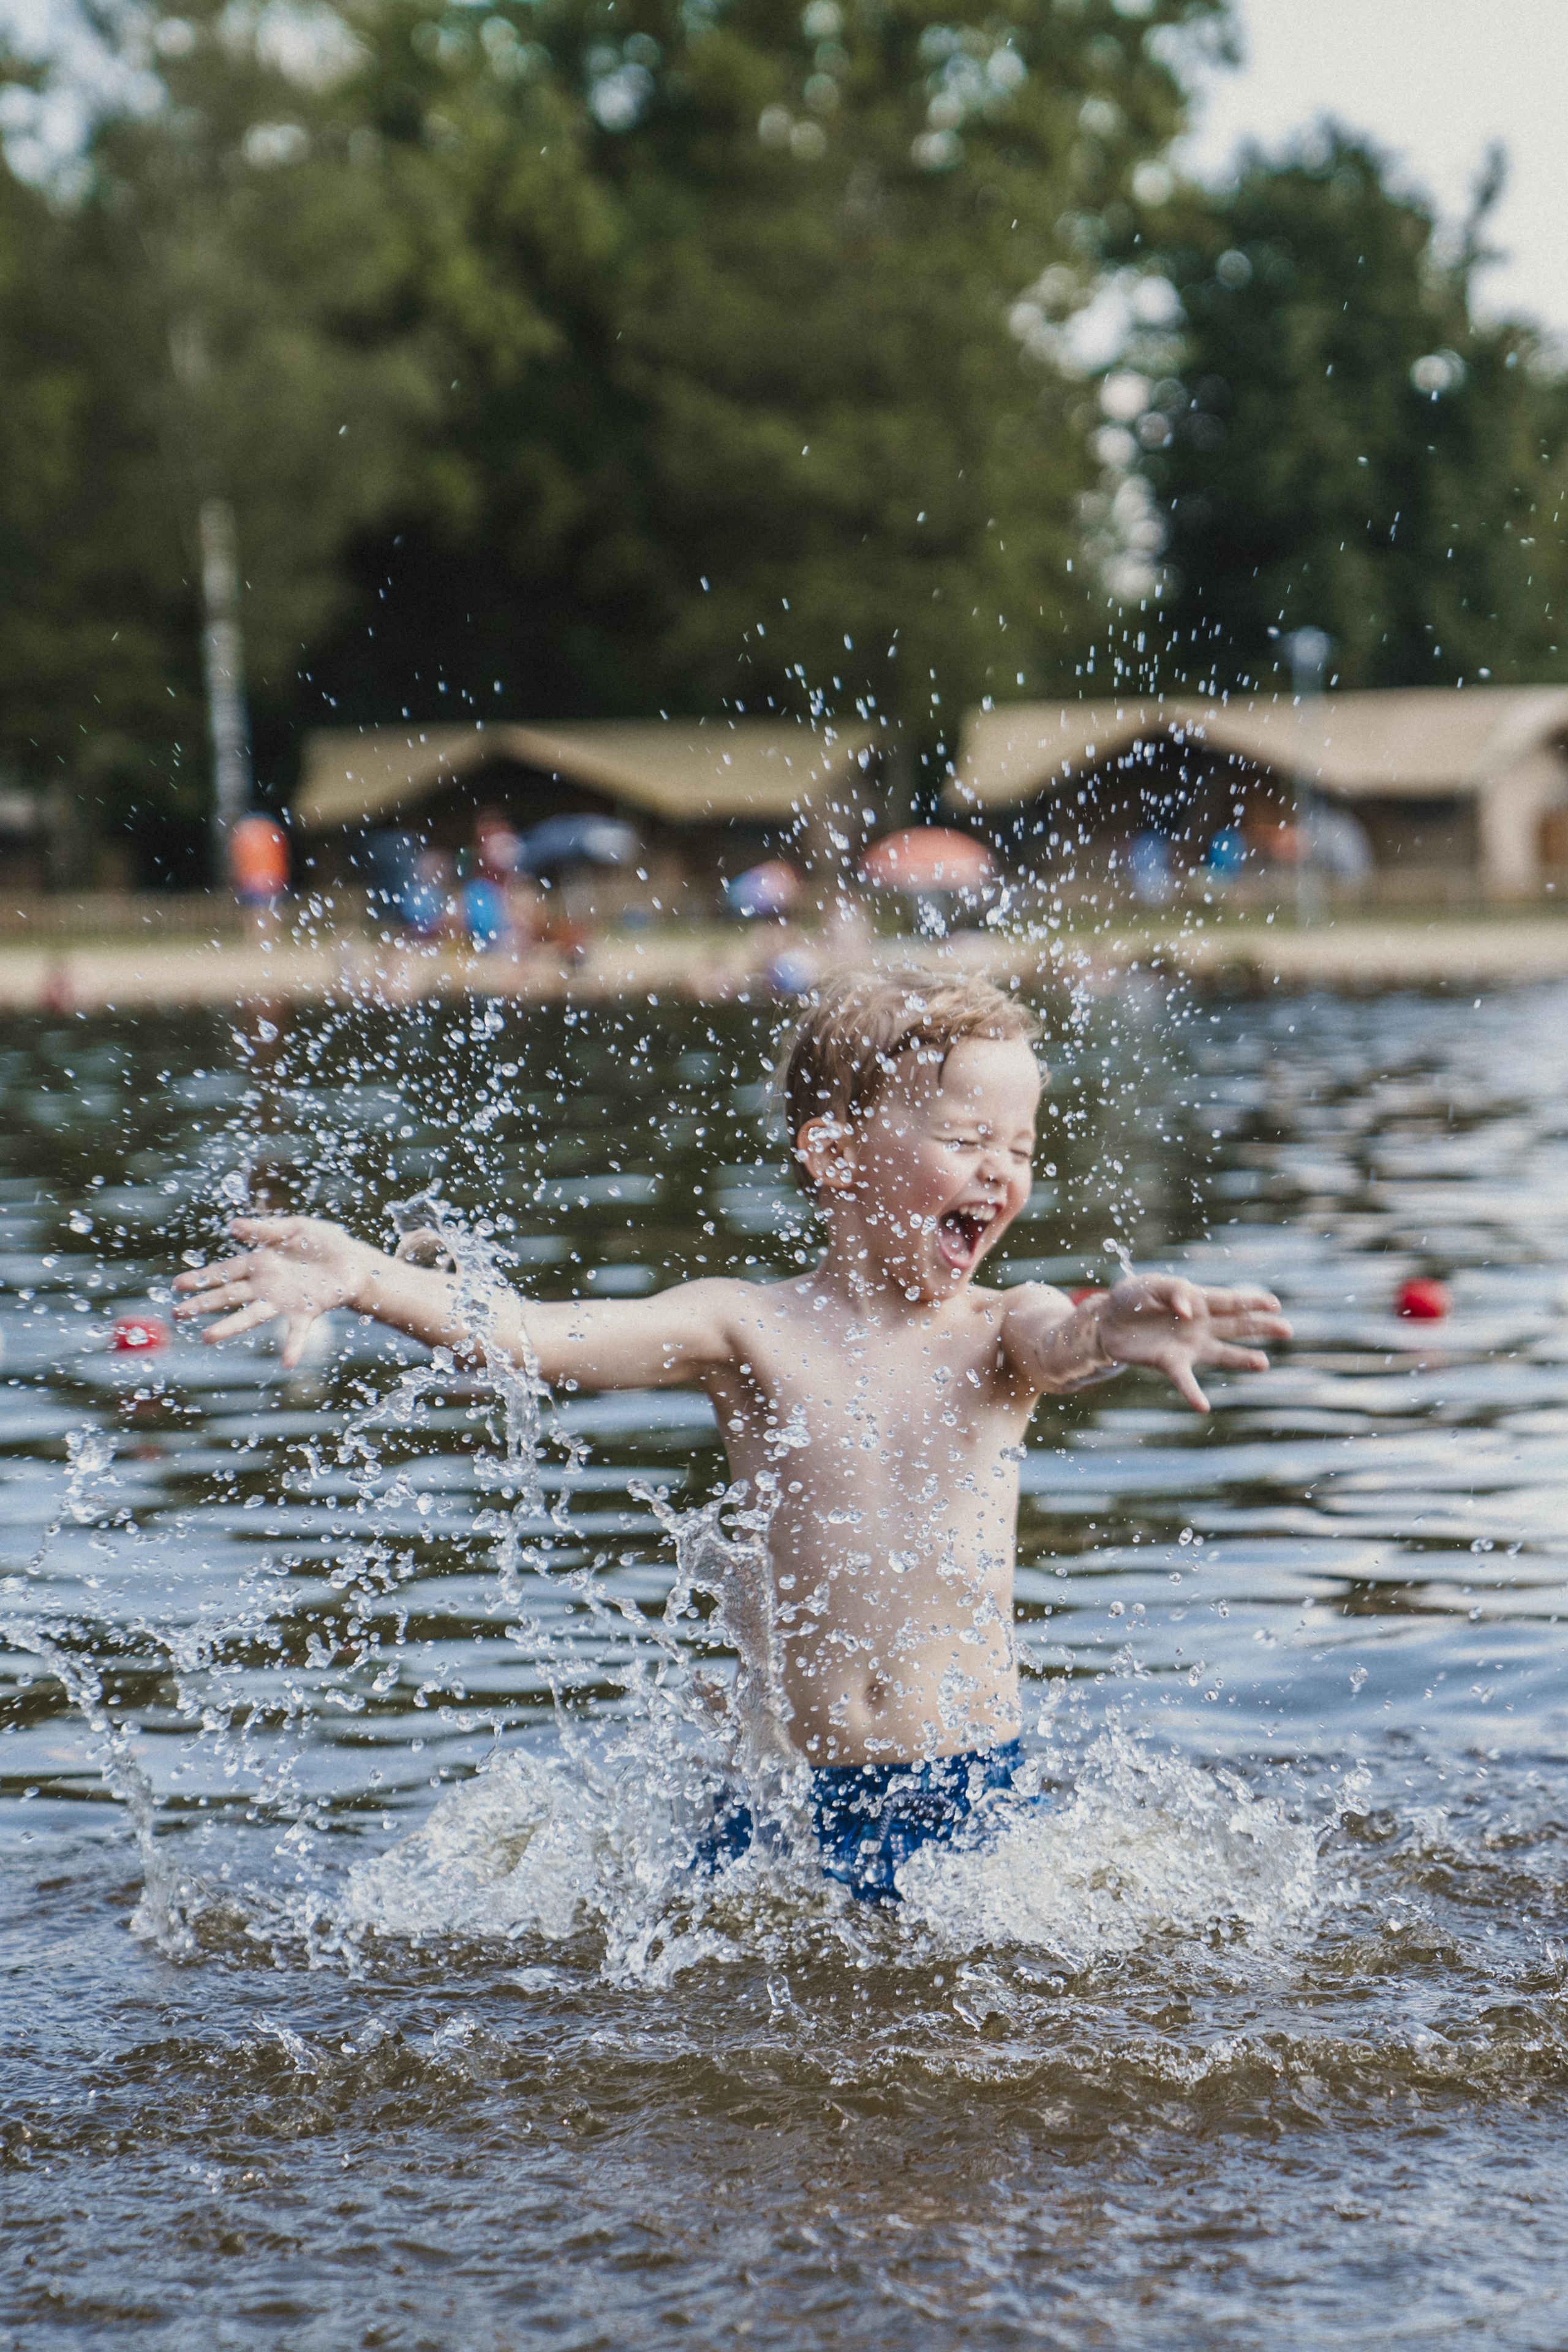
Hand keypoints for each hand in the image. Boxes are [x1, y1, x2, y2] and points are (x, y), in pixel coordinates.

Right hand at [172, 1216, 378, 1368]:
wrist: (353, 1260)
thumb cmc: (322, 1242)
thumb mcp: (294, 1228)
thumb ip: (265, 1229)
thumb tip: (233, 1226)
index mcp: (260, 1263)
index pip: (224, 1271)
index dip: (201, 1278)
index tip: (177, 1285)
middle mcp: (266, 1285)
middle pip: (229, 1295)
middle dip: (203, 1303)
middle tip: (178, 1313)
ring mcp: (283, 1301)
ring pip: (251, 1315)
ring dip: (230, 1326)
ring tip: (207, 1338)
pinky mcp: (306, 1312)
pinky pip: (297, 1332)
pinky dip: (292, 1347)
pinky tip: (287, 1363)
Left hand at [1094, 1275, 1290, 1412]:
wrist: (1106, 1321)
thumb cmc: (1132, 1298)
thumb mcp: (1150, 1285)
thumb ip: (1173, 1291)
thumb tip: (1190, 1310)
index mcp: (1197, 1300)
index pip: (1229, 1300)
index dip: (1251, 1301)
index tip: (1275, 1305)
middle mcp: (1200, 1325)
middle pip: (1236, 1325)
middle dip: (1261, 1326)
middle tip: (1287, 1330)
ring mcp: (1188, 1345)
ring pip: (1221, 1353)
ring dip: (1242, 1359)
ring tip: (1264, 1364)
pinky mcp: (1170, 1362)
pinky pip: (1185, 1380)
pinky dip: (1194, 1393)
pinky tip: (1203, 1406)